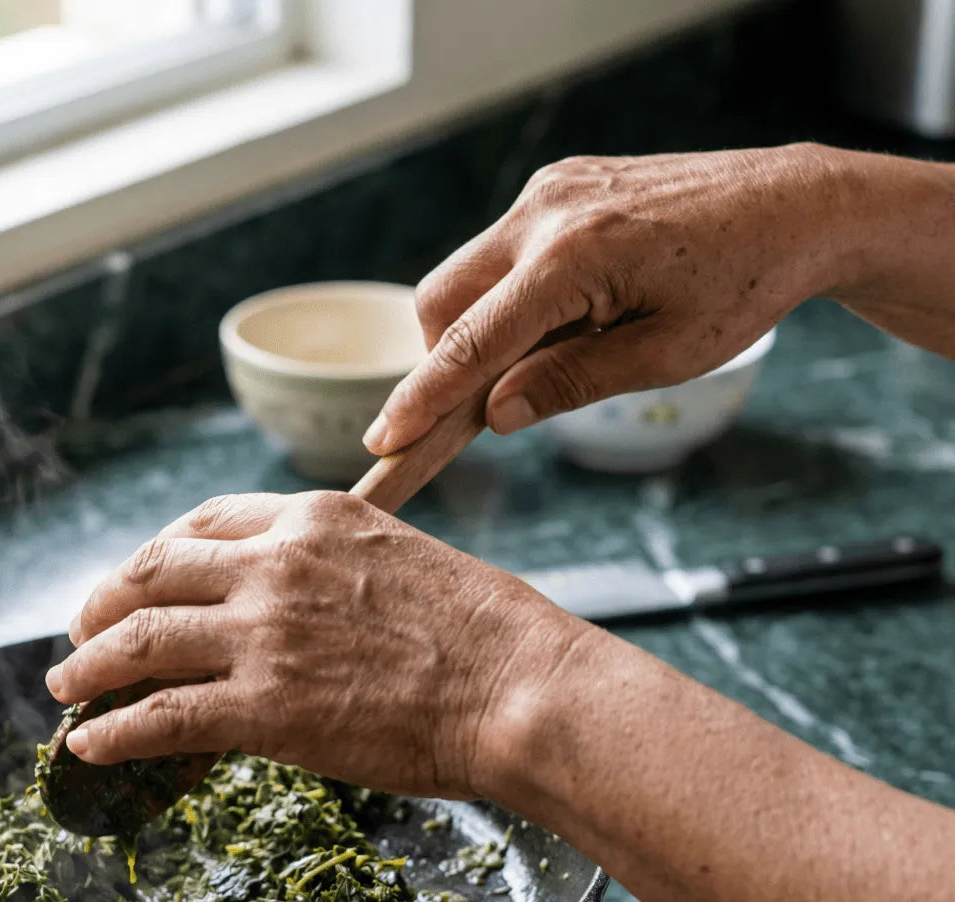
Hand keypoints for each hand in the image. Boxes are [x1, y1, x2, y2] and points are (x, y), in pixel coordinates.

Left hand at [45, 492, 584, 799]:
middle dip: (103, 602)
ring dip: (90, 666)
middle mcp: (276, 564)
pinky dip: (115, 731)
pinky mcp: (263, 707)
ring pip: (140, 640)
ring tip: (65, 689)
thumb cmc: (487, 632)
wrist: (519, 686)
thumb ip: (335, 572)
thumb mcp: (403, 561)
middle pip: (153, 571)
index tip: (138, 580)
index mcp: (315, 517)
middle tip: (82, 631)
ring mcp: (264, 634)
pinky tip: (91, 746)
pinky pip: (161, 716)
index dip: (156, 554)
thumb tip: (297, 613)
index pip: (205, 522)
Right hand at [364, 143, 844, 453]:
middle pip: (440, 302)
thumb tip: (496, 416)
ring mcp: (548, 191)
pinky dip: (510, 296)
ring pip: (463, 276)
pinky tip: (570, 313)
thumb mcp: (664, 355)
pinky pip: (500, 252)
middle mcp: (545, 212)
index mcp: (573, 257)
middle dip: (446, 360)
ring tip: (559, 348)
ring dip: (479, 327)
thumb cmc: (743, 284)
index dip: (422, 399)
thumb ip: (570, 383)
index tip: (382, 441)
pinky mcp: (559, 185)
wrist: (796, 204)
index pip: (470, 343)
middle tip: (494, 401)